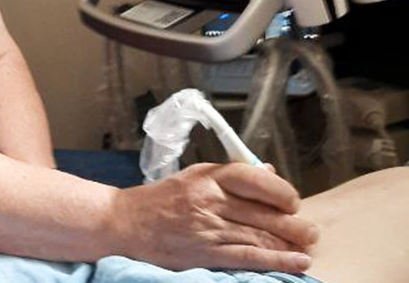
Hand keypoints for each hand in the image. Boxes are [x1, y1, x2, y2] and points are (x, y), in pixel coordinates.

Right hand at [112, 163, 318, 273]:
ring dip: (290, 243)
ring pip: (260, 235)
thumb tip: (267, 172)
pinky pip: (248, 256)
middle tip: (311, 231)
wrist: (124, 224)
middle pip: (262, 211)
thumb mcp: (193, 177)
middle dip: (293, 224)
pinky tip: (297, 263)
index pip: (253, 178)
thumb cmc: (159, 200)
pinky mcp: (205, 253)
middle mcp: (209, 200)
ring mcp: (208, 228)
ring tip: (308, 247)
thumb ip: (230, 175)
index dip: (280, 192)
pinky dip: (276, 260)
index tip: (292, 202)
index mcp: (207, 176)